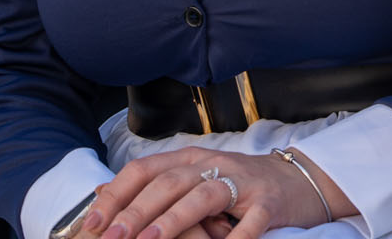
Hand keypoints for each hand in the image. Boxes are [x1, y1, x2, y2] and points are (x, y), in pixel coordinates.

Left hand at [84, 147, 341, 238]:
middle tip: (112, 236)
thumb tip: (100, 192)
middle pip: (170, 182)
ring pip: (203, 195)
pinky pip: (249, 222)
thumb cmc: (239, 186)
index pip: (145, 170)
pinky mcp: (269, 203)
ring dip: (173, 219)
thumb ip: (151, 184)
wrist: (299, 180)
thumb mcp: (194, 178)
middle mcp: (213, 165)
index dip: (117, 195)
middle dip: (137, 210)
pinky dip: (234, 238)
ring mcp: (243, 183)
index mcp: (190, 159)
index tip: (92, 224)